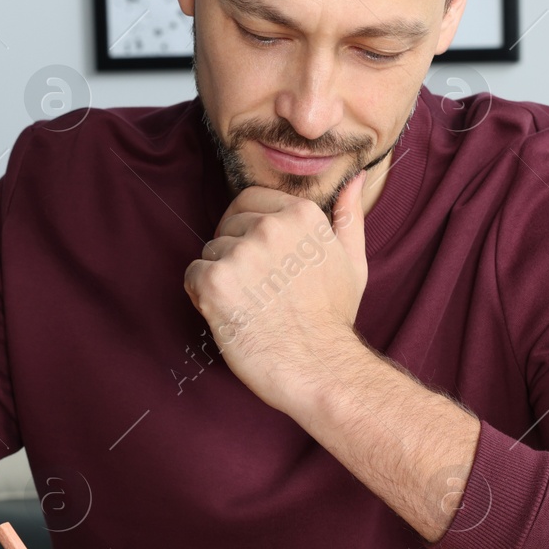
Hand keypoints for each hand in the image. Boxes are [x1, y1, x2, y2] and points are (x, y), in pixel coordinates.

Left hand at [184, 171, 369, 411]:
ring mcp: (241, 253)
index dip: (250, 230)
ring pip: (211, 252)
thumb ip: (349, 216)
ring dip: (222, 277)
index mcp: (301, 215)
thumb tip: (354, 179)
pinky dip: (203, 297)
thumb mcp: (352, 261)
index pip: (250, 201)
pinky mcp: (215, 282)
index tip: (264, 262)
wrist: (318, 368)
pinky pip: (193, 276)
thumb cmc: (333, 319)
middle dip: (236, 254)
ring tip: (249, 306)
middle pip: (228, 226)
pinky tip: (231, 315)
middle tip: (259, 291)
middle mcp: (270, 227)